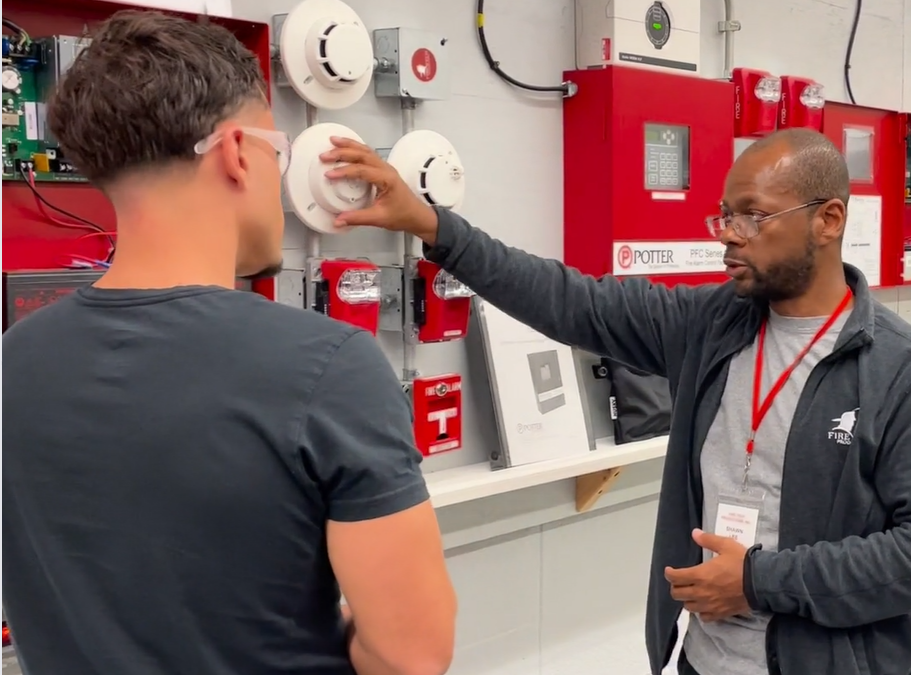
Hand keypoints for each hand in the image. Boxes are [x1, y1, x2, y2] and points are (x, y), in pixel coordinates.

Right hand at [320, 137, 439, 242]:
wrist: (417, 216)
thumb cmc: (403, 215)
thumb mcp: (379, 219)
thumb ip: (357, 218)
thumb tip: (338, 220)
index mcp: (387, 179)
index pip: (362, 170)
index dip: (344, 171)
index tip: (329, 174)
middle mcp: (386, 169)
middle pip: (363, 155)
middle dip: (343, 152)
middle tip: (325, 154)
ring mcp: (385, 168)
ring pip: (366, 151)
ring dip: (349, 145)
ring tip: (333, 141)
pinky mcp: (383, 170)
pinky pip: (369, 154)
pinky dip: (356, 149)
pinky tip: (346, 147)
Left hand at [664, 529, 750, 622]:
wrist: (761, 583)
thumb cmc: (742, 563)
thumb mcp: (725, 545)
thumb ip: (708, 540)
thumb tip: (695, 533)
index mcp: (700, 575)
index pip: (675, 577)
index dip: (669, 573)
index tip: (670, 570)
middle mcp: (701, 592)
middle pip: (677, 594)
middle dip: (675, 586)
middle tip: (680, 581)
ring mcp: (710, 605)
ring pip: (688, 607)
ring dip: (687, 599)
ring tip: (692, 592)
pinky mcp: (720, 614)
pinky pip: (703, 617)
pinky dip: (701, 612)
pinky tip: (704, 605)